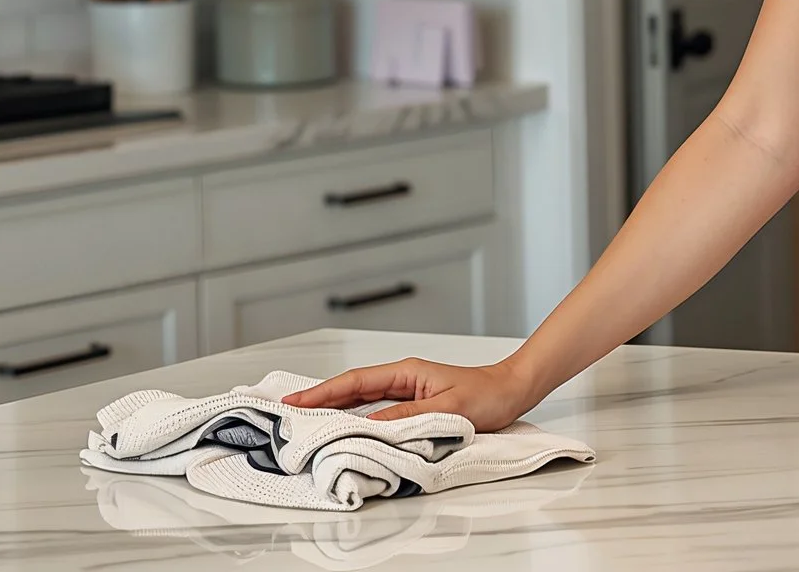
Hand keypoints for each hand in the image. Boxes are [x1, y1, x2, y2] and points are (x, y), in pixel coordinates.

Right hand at [281, 356, 538, 431]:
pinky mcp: (414, 403)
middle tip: (286, 413)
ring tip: (305, 421)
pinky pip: (376, 409)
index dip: (323, 393)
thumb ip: (408, 417)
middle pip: (351, 388)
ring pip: (361, 399)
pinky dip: (356, 417)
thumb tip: (370, 425)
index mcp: (407, 372)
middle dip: (318, 399)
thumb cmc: (488, 395)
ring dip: (334, 409)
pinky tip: (343, 426)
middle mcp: (403, 378)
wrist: (513, 390)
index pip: (355, 381)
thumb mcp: (448, 409)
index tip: (294, 402)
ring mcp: (407, 390)